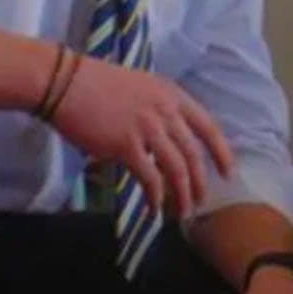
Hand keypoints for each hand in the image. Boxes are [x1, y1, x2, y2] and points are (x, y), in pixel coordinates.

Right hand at [49, 56, 234, 219]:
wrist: (65, 81)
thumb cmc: (95, 83)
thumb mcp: (139, 88)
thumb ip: (157, 110)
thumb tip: (162, 141)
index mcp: (172, 94)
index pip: (208, 126)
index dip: (221, 152)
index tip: (228, 172)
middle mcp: (165, 111)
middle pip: (194, 153)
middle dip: (201, 181)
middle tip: (202, 201)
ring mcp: (147, 128)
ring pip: (177, 169)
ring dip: (182, 194)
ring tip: (183, 212)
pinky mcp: (126, 146)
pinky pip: (150, 178)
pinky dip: (156, 197)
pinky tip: (154, 209)